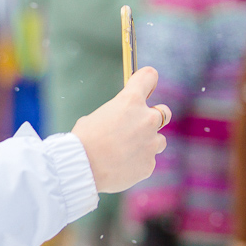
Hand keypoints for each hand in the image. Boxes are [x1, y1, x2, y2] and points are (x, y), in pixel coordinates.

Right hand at [71, 67, 169, 193]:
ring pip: (159, 140)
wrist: (82, 167)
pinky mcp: (150, 164)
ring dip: (146, 143)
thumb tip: (119, 125)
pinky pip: (148, 161)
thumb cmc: (83, 140)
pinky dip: (137, 162)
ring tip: (125, 152)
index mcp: (130, 101)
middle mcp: (147, 119)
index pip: (148, 77)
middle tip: (138, 126)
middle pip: (164, 112)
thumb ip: (115, 117)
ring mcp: (151, 142)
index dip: (147, 78)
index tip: (148, 81)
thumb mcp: (95, 118)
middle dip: (152, 117)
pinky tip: (120, 166)